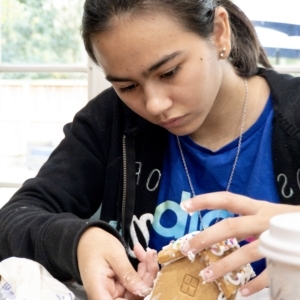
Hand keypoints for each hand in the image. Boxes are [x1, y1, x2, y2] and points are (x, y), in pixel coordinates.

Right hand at [77, 227, 153, 299]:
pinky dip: (142, 269)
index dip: (136, 298)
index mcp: (100, 291)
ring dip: (147, 271)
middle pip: (133, 298)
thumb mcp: (114, 255)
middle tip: (150, 256)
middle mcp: (107, 296)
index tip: (148, 284)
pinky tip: (141, 254)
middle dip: (147, 278)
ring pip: (138, 290)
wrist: (88, 238)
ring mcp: (115, 292)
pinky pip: (136, 283)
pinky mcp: (122, 286)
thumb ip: (128, 273)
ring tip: (147, 252)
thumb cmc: (97, 244)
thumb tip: (144, 291)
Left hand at [180, 191, 299, 295]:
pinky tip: (242, 291)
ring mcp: (276, 239)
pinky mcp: (289, 257)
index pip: (228, 200)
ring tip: (206, 275)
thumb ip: (248, 222)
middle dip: (207, 237)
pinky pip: (270, 273)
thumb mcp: (269, 215)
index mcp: (259, 208)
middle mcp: (265, 220)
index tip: (185, 206)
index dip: (206, 201)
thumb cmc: (290, 221)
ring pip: (247, 252)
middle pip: (231, 227)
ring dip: (225, 265)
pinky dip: (256, 283)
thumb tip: (221, 234)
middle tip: (188, 248)